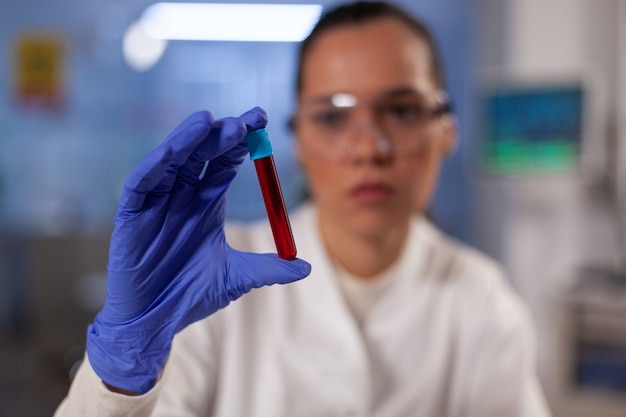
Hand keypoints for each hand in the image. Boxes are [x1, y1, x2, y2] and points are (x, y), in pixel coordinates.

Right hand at [86, 107, 310, 393]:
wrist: (154, 323)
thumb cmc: (190, 295)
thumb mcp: (237, 278)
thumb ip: (270, 269)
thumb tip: (308, 268)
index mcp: (207, 203)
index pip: (226, 162)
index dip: (242, 142)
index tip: (262, 122)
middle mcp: (183, 196)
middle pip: (202, 154)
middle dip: (221, 136)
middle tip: (244, 121)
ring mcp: (157, 203)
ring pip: (171, 161)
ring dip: (188, 141)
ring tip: (208, 121)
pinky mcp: (131, 215)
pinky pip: (140, 184)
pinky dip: (154, 166)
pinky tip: (170, 152)